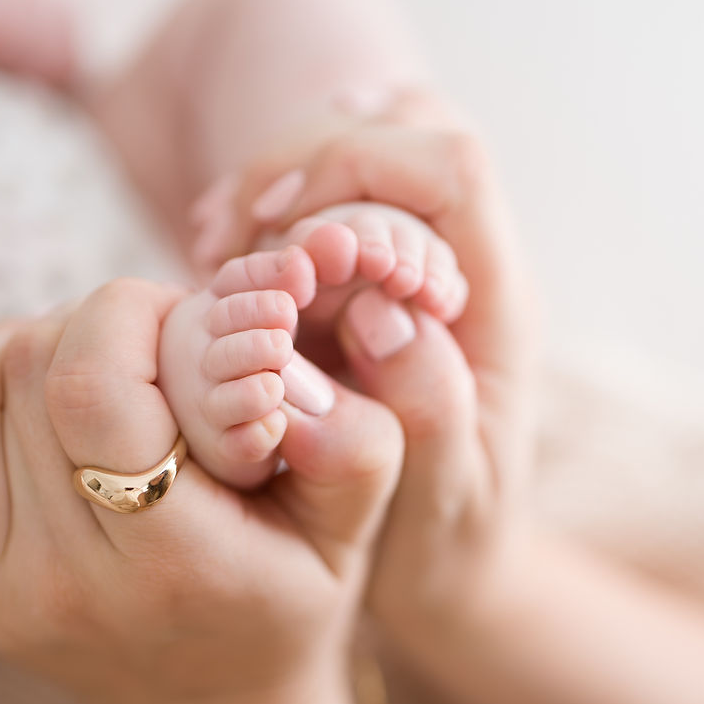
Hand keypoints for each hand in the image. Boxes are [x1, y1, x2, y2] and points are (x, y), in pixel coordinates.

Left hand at [0, 281, 401, 703]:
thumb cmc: (286, 600)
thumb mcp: (352, 530)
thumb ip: (350, 443)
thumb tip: (274, 361)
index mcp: (175, 561)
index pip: (92, 386)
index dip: (124, 311)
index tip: (174, 320)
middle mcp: (67, 586)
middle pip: (21, 380)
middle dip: (81, 325)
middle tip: (138, 349)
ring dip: (3, 355)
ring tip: (69, 370)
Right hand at [206, 119, 536, 654]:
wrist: (445, 575)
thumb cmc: (444, 551)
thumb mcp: (442, 505)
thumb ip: (428, 408)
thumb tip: (385, 310)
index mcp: (494, 310)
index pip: (450, 169)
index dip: (360, 171)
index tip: (283, 238)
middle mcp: (458, 268)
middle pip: (400, 128)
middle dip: (302, 158)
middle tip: (220, 237)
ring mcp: (406, 270)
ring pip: (354, 148)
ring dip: (273, 180)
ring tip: (209, 245)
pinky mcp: (358, 286)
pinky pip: (315, 202)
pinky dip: (257, 212)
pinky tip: (211, 254)